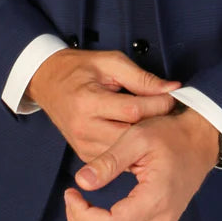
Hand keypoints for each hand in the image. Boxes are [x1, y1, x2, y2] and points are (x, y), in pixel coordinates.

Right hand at [26, 48, 181, 163]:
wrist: (49, 83)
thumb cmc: (79, 69)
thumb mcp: (110, 62)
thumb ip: (141, 78)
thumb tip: (171, 88)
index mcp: (88, 101)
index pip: (132, 110)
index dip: (158, 104)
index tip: (173, 96)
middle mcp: (84, 127)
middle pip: (131, 135)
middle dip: (154, 125)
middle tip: (170, 114)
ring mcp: (82, 144)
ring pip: (125, 152)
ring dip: (144, 140)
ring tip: (158, 125)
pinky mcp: (84, 154)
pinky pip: (116, 158)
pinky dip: (131, 149)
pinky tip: (141, 137)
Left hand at [63, 104, 219, 220]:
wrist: (199, 142)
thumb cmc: (169, 135)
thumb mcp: (137, 138)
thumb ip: (109, 160)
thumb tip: (81, 182)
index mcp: (155, 199)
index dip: (83, 215)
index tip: (71, 192)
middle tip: (72, 198)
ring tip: (81, 209)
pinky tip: (98, 218)